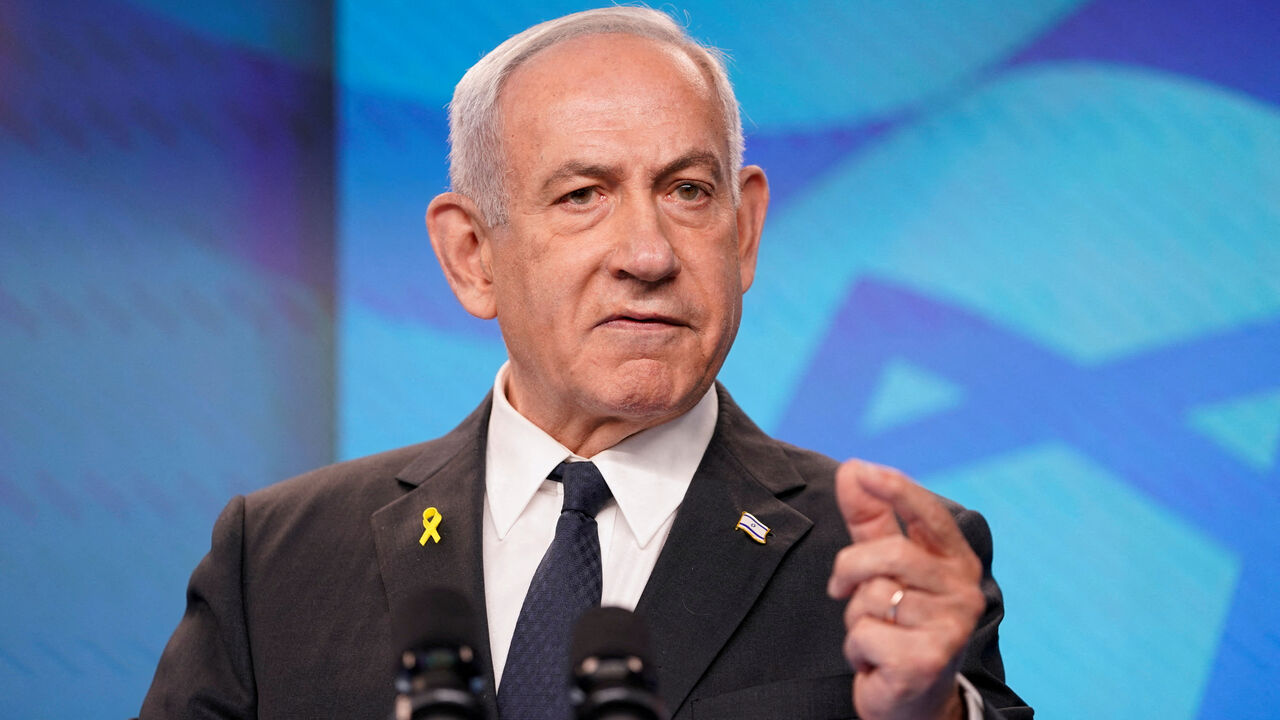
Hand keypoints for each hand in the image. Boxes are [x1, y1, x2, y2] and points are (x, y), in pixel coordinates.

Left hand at [827, 460, 984, 719]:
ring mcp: (950, 627)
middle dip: (850, 568)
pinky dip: (856, 648)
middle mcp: (964, 591)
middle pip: (890, 554)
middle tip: (841, 591)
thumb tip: (852, 468)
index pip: (928, 515)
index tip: (861, 469)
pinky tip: (876, 661)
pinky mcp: (927, 660)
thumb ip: (871, 520)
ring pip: (873, 597)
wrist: (913, 699)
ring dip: (856, 618)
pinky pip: (865, 635)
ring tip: (875, 634)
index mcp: (956, 561)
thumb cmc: (899, 625)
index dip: (895, 489)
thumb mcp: (885, 569)